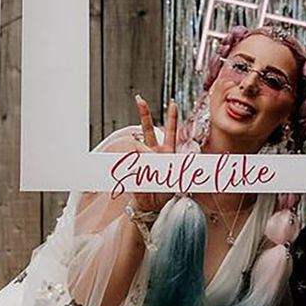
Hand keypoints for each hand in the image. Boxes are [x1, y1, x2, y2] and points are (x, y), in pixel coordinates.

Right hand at [131, 95, 177, 213]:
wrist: (150, 205)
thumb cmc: (163, 191)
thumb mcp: (172, 180)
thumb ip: (165, 167)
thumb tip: (148, 154)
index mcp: (167, 153)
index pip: (170, 131)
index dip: (172, 117)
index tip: (173, 103)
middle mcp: (154, 152)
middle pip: (149, 129)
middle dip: (144, 114)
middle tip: (139, 99)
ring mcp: (143, 159)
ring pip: (138, 144)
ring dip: (142, 153)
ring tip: (148, 170)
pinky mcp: (133, 167)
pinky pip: (134, 164)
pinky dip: (137, 170)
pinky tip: (140, 177)